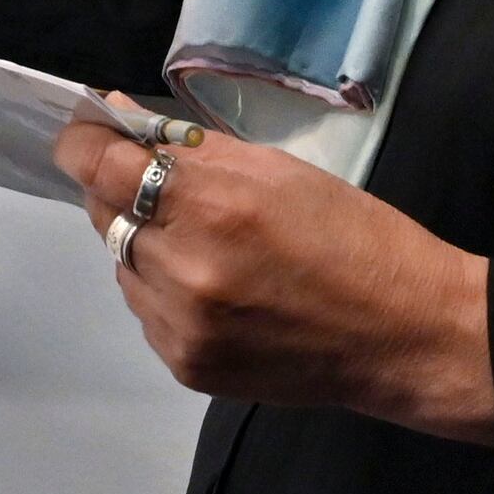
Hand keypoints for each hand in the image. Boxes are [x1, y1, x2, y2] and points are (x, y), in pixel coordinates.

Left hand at [53, 105, 493, 444]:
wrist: (407, 336)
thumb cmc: (354, 236)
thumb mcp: (277, 170)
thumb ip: (192, 151)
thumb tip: (122, 126)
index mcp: (211, 206)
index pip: (100, 167)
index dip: (85, 143)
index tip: (89, 133)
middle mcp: (182, 270)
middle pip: (104, 216)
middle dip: (123, 193)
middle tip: (163, 188)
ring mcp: (181, 326)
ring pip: (123, 267)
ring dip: (147, 247)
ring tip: (210, 248)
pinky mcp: (186, 366)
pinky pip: (148, 312)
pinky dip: (167, 293)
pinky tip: (219, 291)